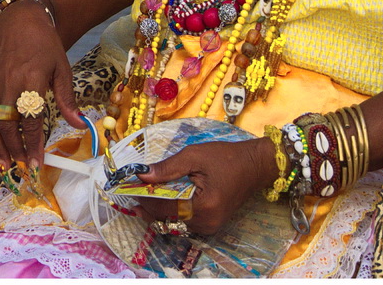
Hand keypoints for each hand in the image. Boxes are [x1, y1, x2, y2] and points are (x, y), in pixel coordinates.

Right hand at [0, 1, 84, 169]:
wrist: (20, 20)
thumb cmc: (44, 44)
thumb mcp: (62, 67)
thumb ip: (66, 98)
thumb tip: (79, 125)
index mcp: (31, 80)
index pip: (31, 119)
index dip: (33, 143)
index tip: (36, 162)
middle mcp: (9, 83)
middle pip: (8, 124)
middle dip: (15, 149)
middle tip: (22, 167)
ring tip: (4, 164)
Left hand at [136, 138, 276, 235]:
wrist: (255, 166)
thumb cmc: (227, 157)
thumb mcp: (194, 155)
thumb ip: (167, 167)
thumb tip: (141, 175)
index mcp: (203, 207)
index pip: (164, 207)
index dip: (143, 197)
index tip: (127, 187)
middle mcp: (206, 223)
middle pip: (167, 218)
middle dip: (148, 204)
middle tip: (132, 189)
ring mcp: (210, 227)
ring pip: (174, 221)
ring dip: (159, 208)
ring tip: (145, 190)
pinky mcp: (211, 224)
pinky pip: (184, 220)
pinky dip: (172, 209)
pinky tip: (163, 196)